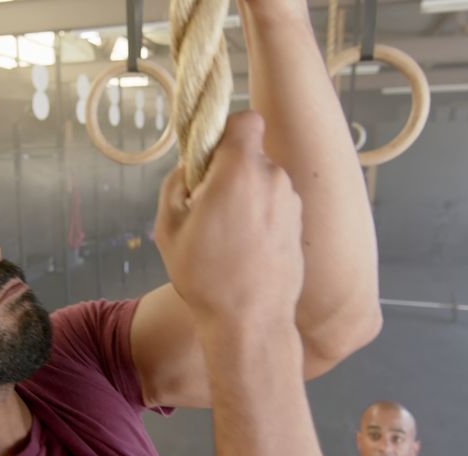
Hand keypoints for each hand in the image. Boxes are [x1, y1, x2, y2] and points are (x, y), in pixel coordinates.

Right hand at [154, 111, 303, 326]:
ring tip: (225, 236)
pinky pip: (274, 206)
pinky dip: (260, 217)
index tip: (209, 158)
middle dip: (229, 171)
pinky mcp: (298, 224)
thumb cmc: (207, 278)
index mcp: (240, 171)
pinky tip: (244, 249)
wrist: (250, 322)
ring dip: (245, 197)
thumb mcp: (169, 228)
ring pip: (263, 182)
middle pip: (250, 155)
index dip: (225, 132)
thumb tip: (189, 167)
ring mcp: (291, 202)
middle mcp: (273, 179)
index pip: (245, 119)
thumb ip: (176, 184)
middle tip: (207, 207)